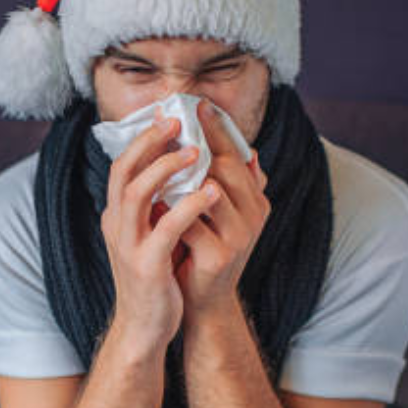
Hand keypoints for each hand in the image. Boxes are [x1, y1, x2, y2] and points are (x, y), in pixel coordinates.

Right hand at [100, 108, 222, 349]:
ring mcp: (128, 246)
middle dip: (149, 142)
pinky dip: (189, 206)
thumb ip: (161, 205)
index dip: (143, 140)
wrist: (144, 329)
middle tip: (177, 122)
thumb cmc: (155, 279)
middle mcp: (116, 226)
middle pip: (122, 171)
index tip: (168, 119)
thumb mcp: (151, 236)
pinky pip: (166, 228)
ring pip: (137, 193)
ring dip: (166, 168)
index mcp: (117, 216)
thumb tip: (187, 169)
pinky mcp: (146, 265)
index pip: (123, 166)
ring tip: (196, 152)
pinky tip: (212, 192)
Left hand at [174, 99, 270, 316]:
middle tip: (170, 123)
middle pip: (225, 167)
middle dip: (196, 144)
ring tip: (157, 155)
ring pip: (209, 191)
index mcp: (256, 201)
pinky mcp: (218, 257)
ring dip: (180, 174)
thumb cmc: (205, 251)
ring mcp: (239, 238)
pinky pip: (189, 223)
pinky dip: (168, 209)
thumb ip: (229, 183)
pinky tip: (151, 199)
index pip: (236, 154)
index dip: (216, 129)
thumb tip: (245, 148)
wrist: (203, 303)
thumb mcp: (220, 214)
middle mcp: (254, 216)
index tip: (195, 105)